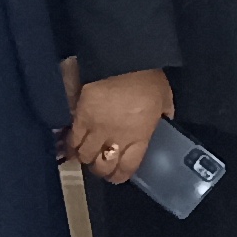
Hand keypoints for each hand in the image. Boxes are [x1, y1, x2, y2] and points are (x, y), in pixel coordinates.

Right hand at [69, 67, 172, 184]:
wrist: (121, 60)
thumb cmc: (146, 78)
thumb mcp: (164, 98)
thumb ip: (163, 113)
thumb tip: (165, 118)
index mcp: (139, 136)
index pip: (128, 167)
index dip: (120, 175)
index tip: (117, 176)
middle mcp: (116, 138)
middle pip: (103, 165)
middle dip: (101, 169)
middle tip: (101, 166)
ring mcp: (96, 129)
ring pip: (85, 156)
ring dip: (85, 158)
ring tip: (86, 156)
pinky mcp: (79, 118)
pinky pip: (72, 140)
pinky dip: (71, 146)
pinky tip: (71, 147)